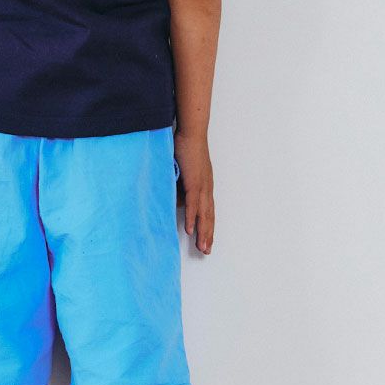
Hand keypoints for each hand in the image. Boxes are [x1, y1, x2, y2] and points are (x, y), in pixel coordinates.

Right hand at [174, 130, 213, 253]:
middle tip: (206, 250)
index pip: (208, 211)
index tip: (206, 240)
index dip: (207, 226)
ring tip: (202, 247)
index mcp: (204, 186)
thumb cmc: (186, 148)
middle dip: (207, 235)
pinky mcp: (194, 182)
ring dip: (202, 231)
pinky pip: (193, 204)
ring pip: (203, 214)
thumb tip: (176, 199)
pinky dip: (192, 217)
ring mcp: (201, 186)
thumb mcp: (184, 171)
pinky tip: (190, 229)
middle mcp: (206, 188)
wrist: (191, 133)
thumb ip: (181, 186)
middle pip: (208, 216)